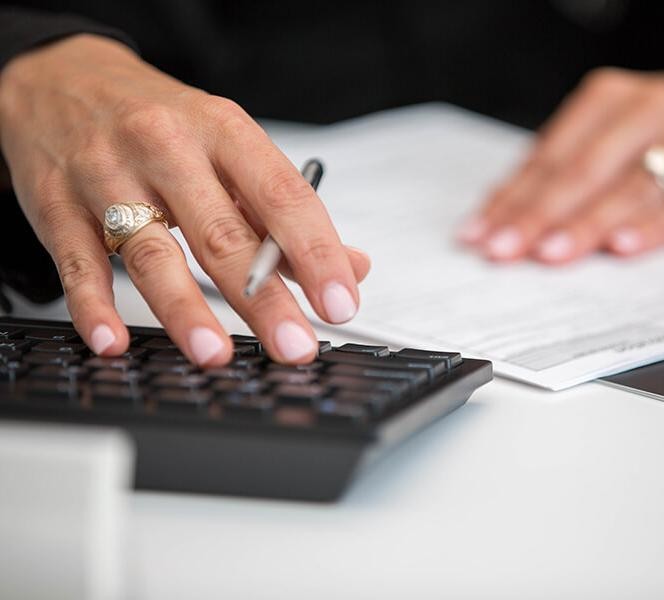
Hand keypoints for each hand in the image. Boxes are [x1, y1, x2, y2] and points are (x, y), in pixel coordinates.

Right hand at [0, 35, 369, 365]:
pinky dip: (94, 306)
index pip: (283, 196)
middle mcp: (167, 149)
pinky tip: (113, 341)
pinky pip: (78, 261)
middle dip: (264, 298)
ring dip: (186, 310)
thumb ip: (285, 213)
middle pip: (223, 233)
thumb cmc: (159, 119)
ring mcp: (108, 176)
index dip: (317, 252)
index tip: (340, 301)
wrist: (63, 79)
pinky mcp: (59, 204)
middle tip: (295, 344)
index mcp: (223, 131)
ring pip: (153, 252)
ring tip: (216, 353)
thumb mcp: (229, 147)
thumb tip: (350, 265)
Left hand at [458, 69, 663, 262]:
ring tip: (550, 254)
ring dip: (586, 225)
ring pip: (630, 187)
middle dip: (536, 214)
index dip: (509, 198)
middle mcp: (648, 111)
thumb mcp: (615, 135)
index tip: (477, 234)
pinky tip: (624, 248)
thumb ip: (563, 170)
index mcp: (608, 99)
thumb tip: (500, 215)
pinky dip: (655, 228)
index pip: (548, 156)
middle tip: (502, 250)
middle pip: (582, 170)